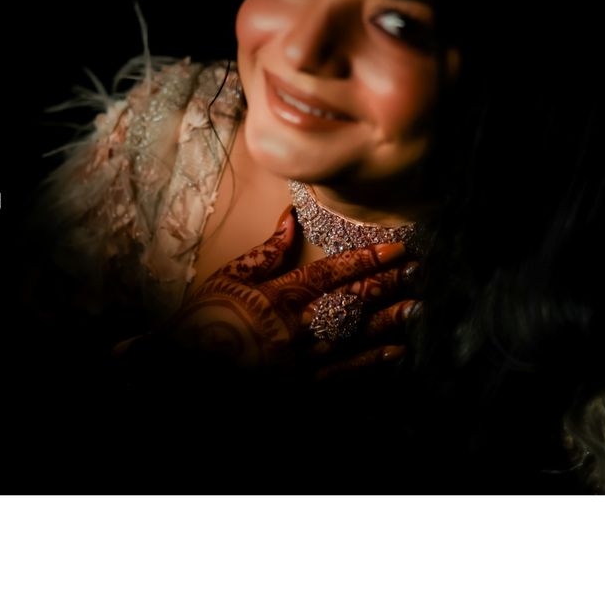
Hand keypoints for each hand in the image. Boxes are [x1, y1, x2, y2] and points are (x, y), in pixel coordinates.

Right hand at [162, 206, 420, 372]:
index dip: (368, 259)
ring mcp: (300, 360)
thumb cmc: (206, 321)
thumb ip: (266, 252)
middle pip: (351, 301)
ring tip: (418, 307)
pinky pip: (344, 374)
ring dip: (389, 321)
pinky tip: (397, 351)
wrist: (184, 368)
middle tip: (420, 271)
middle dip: (388, 285)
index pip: (332, 272)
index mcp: (277, 297)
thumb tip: (291, 219)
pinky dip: (372, 363)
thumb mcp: (229, 278)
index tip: (398, 247)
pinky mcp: (302, 386)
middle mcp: (294, 328)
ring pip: (355, 337)